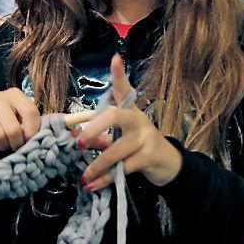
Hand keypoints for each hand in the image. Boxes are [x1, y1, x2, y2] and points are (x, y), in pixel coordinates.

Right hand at [0, 88, 40, 155]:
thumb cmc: (9, 123)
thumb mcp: (24, 120)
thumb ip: (38, 124)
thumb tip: (62, 127)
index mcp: (14, 94)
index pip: (30, 112)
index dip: (32, 132)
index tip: (29, 141)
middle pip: (13, 129)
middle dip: (16, 144)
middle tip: (14, 146)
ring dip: (2, 148)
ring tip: (2, 145)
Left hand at [76, 54, 182, 189]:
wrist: (168, 164)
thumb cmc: (137, 146)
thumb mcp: (121, 137)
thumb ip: (101, 136)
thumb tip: (75, 138)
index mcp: (130, 110)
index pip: (123, 88)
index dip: (119, 74)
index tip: (115, 58)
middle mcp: (137, 119)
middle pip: (113, 116)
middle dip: (93, 129)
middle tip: (79, 143)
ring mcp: (145, 137)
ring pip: (115, 150)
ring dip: (96, 166)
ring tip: (84, 176)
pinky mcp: (148, 156)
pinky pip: (121, 169)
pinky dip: (105, 179)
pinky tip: (94, 185)